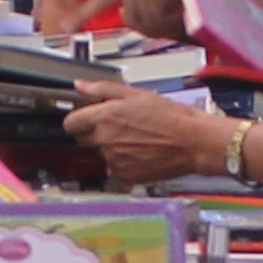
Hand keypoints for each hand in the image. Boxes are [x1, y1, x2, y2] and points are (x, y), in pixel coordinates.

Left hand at [66, 86, 239, 185]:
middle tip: (118, 127)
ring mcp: (114, 160)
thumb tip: (80, 86)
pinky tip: (140, 152)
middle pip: (83, 140)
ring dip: (111, 148)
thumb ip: (103, 89)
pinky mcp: (125, 175)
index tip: (85, 120)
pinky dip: (124, 161)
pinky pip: (115, 168)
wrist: (192, 142)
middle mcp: (105, 140)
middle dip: (95, 133)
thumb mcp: (136, 94)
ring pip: (101, 154)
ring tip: (136, 139)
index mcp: (105, 117)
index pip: (70, 123)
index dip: (77, 120)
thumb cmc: (170, 116)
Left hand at [95, 0, 191, 36]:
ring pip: (146, 23)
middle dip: (154, 25)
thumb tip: (122, 14)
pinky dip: (172, 18)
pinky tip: (182, 3)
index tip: (71, 25)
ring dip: (167, 21)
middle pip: (132, 21)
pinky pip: (155, 19)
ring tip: (181, 5)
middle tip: (174, 15)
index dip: (87, 12)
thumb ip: (140, 10)